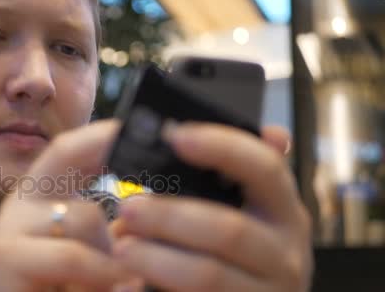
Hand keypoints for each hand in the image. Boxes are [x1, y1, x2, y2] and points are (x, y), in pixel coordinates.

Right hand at [0, 120, 131, 290]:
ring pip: (84, 216)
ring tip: (115, 281)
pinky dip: (99, 273)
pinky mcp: (4, 257)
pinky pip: (72, 253)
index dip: (102, 132)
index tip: (136, 124)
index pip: (70, 151)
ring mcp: (10, 228)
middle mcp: (22, 206)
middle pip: (64, 153)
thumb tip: (146, 215)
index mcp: (41, 202)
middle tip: (140, 156)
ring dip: (111, 251)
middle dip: (103, 143)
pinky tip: (114, 285)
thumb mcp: (92, 265)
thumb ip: (112, 241)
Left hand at [111, 123, 312, 291]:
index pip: (265, 167)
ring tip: (121, 248)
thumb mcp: (237, 208)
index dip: (222, 148)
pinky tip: (130, 282)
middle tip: (128, 208)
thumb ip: (222, 174)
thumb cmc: (233, 251)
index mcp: (282, 208)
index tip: (175, 136)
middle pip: (230, 230)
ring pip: (209, 274)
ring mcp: (271, 291)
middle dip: (171, 218)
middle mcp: (287, 251)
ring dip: (158, 259)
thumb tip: (182, 132)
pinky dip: (158, 287)